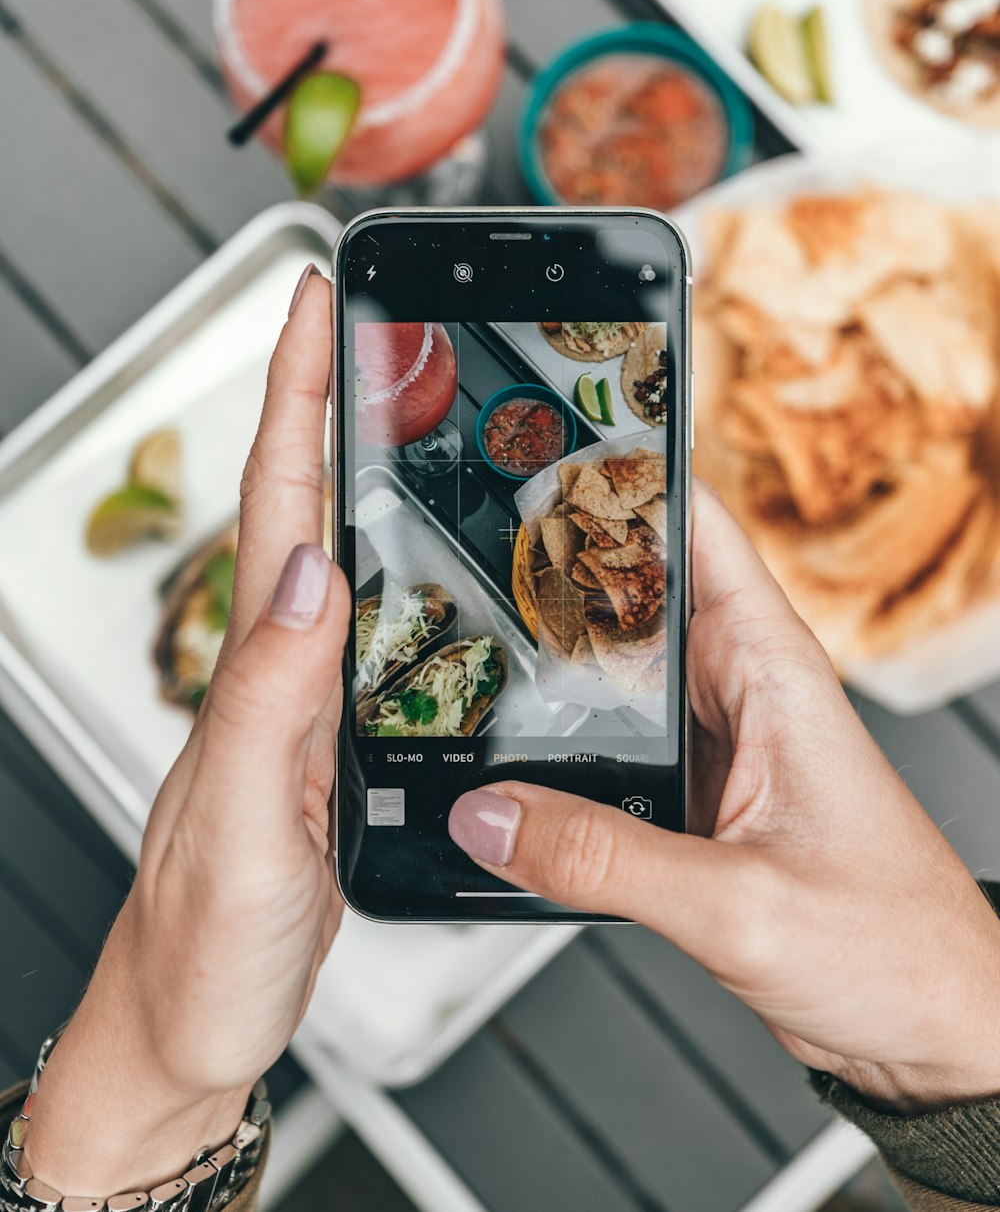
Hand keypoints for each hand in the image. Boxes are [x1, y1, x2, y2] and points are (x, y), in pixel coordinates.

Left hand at [26, 270, 349, 1195]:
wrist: (189, 1026)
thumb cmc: (199, 939)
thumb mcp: (247, 821)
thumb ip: (275, 700)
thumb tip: (316, 573)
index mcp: (260, 669)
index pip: (282, 504)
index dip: (296, 394)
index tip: (320, 302)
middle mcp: (280, 670)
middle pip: (310, 509)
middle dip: (335, 402)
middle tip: (378, 325)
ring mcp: (307, 704)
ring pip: (346, 563)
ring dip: (368, 476)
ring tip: (416, 411)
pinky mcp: (335, 746)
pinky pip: (372, 636)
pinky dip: (400, 575)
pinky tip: (434, 568)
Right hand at [449, 480, 999, 1113]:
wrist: (937, 1033)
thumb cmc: (897, 952)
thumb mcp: (738, 905)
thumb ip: (602, 859)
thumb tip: (490, 817)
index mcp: (777, 671)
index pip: (698, 529)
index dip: (626, 476)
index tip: (545, 451)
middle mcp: (749, 691)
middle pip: (641, 593)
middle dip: (561, 567)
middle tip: (467, 555)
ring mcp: (722, 744)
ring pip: (624, 671)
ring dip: (560, 660)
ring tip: (472, 646)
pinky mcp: (703, 797)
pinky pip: (621, 742)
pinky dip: (570, 736)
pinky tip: (518, 748)